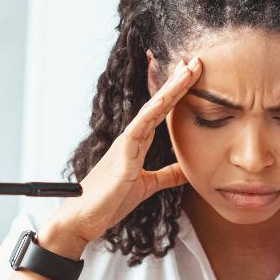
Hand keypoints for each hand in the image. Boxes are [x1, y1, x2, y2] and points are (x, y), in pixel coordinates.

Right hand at [42, 57, 200, 256]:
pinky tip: (163, 101)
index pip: (161, 113)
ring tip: (187, 71)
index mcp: (137, 143)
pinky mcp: (122, 159)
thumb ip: (167, 176)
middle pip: (158, 104)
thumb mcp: (147, 186)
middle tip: (196, 61)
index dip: (176, 93)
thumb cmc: (109, 201)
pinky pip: (138, 131)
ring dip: (169, 90)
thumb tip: (188, 170)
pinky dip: (151, 114)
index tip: (193, 75)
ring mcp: (125, 146)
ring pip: (151, 111)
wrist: (83, 218)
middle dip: (177, 83)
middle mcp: (131, 138)